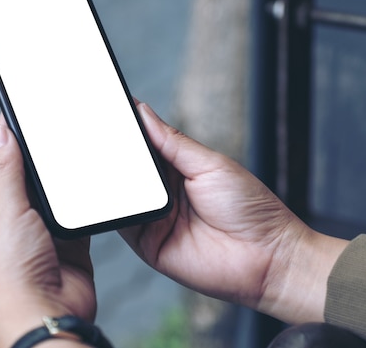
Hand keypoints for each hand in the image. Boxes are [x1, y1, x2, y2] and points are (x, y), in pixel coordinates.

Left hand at [0, 117, 94, 347]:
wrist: (50, 316)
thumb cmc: (13, 276)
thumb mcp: (4, 216)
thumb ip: (6, 173)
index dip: (6, 140)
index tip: (20, 112)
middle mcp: (8, 223)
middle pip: (23, 177)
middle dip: (37, 156)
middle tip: (52, 126)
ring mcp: (38, 232)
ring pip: (50, 192)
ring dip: (60, 176)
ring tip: (71, 147)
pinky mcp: (66, 240)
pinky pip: (72, 210)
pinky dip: (79, 196)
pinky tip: (87, 178)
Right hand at [122, 103, 347, 323]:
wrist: (265, 256)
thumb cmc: (250, 208)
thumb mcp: (211, 164)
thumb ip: (173, 142)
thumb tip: (143, 111)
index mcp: (178, 167)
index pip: (144, 144)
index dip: (127, 129)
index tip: (110, 110)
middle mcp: (163, 191)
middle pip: (128, 168)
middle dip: (114, 153)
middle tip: (100, 133)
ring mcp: (153, 217)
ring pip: (120, 194)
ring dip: (111, 180)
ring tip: (104, 161)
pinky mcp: (146, 243)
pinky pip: (122, 223)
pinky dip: (114, 209)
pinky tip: (112, 193)